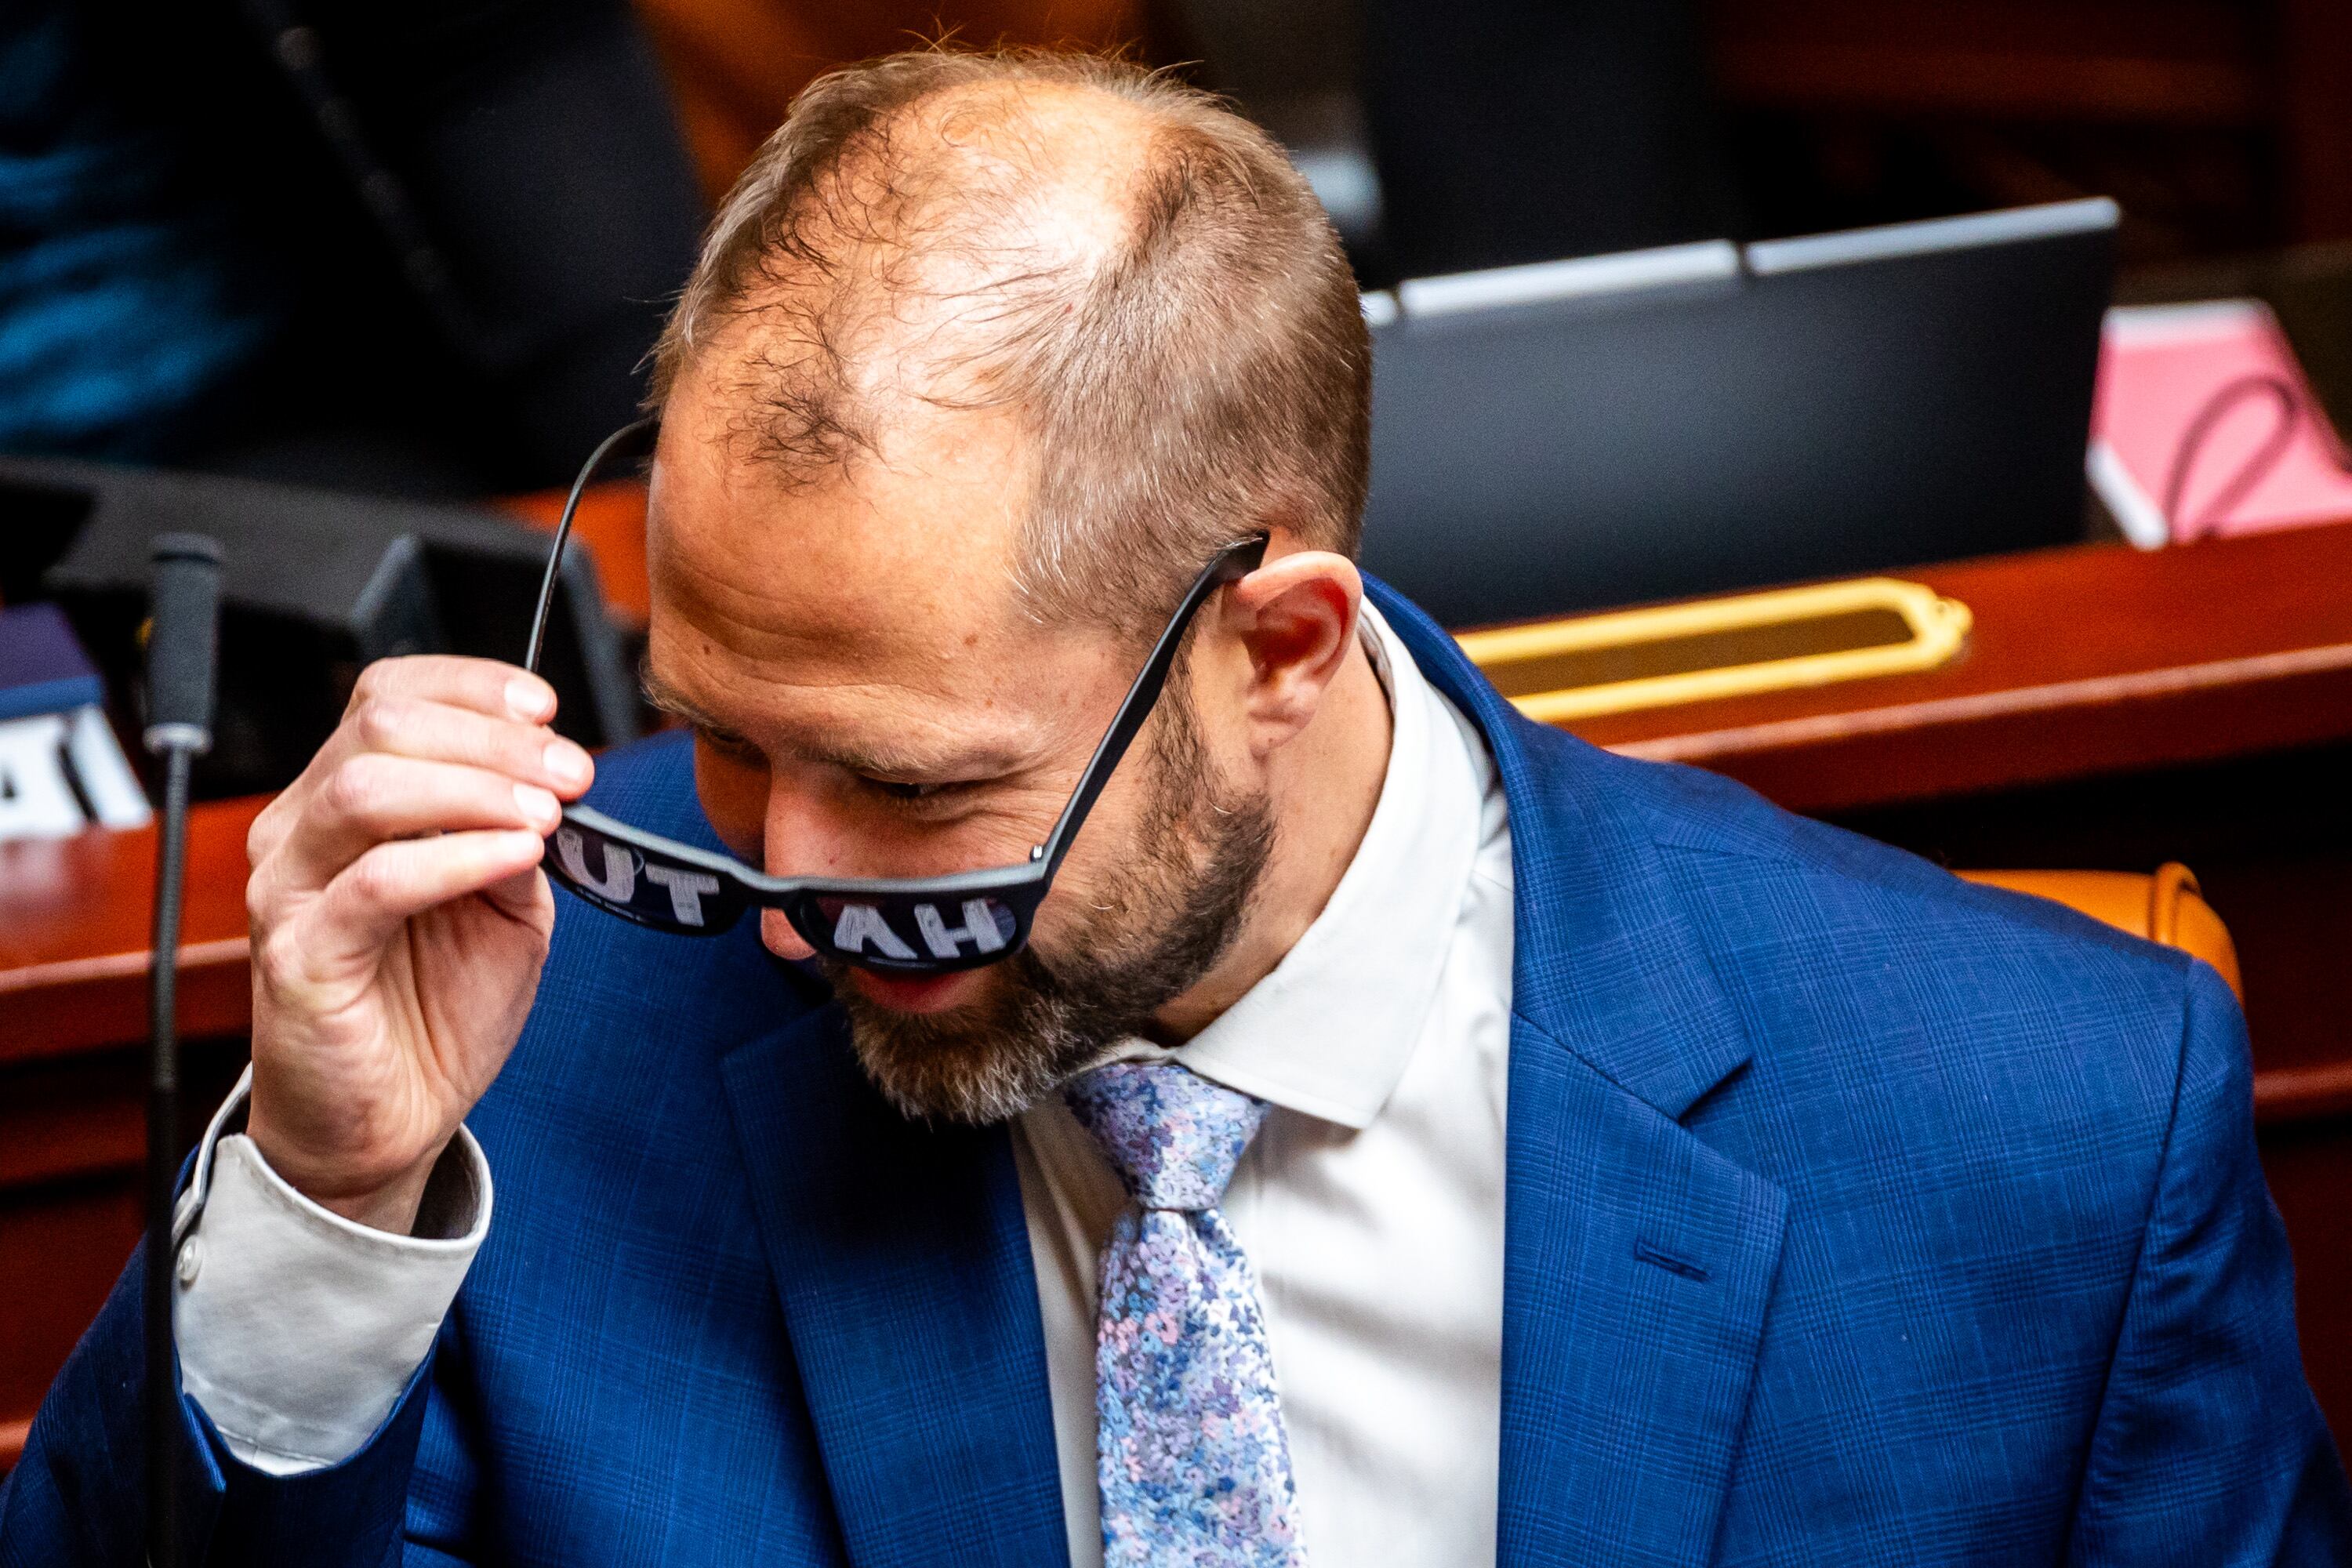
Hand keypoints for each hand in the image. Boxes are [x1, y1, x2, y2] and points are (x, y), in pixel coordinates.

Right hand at [242, 657, 594, 1232]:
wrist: (388, 1122)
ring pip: (366, 789)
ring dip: (475, 788)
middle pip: (381, 726)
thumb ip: (517, 834)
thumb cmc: (435, 1010)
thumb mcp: (504, 904)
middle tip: (569, 772)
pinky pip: (376, 882)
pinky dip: (458, 856)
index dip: (472, 686)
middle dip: (492, 737)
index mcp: (345, 800)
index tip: (547, 711)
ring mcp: (291, 890)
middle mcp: (303, 830)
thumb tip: (551, 779)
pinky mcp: (300, 955)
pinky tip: (516, 857)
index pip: (388, 695)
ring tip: (545, 816)